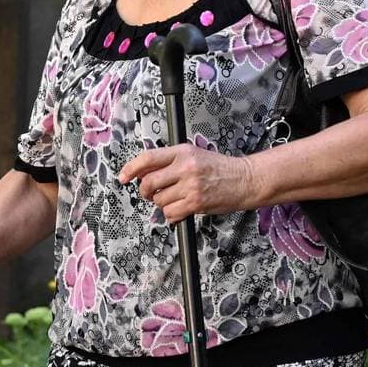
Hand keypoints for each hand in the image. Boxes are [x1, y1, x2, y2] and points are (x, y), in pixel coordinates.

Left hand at [119, 144, 260, 222]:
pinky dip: (172, 215)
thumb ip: (171, 162)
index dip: (131, 168)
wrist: (244, 180)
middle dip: (145, 192)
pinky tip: (182, 209)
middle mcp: (185, 167)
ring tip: (177, 199)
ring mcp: (190, 185)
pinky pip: (170, 213)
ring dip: (163, 204)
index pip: (148, 158)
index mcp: (182, 151)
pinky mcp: (195, 202)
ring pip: (159, 200)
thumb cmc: (221, 169)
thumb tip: (145, 173)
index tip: (123, 176)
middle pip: (148, 182)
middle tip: (150, 193)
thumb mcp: (194, 155)